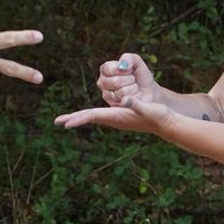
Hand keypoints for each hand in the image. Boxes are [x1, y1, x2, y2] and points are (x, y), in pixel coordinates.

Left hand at [55, 91, 172, 134]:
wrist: (167, 124)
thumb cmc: (157, 115)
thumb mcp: (147, 108)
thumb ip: (136, 104)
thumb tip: (125, 100)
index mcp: (116, 116)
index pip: (93, 116)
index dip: (78, 118)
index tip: (64, 124)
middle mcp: (114, 119)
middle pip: (89, 117)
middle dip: (74, 118)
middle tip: (57, 122)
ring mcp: (117, 119)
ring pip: (94, 117)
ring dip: (80, 117)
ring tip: (67, 120)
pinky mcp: (121, 117)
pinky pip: (102, 116)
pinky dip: (91, 115)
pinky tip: (88, 115)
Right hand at [97, 51, 158, 108]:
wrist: (149, 91)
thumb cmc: (140, 76)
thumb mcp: (137, 62)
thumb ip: (128, 58)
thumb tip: (122, 66)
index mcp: (105, 69)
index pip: (108, 68)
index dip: (122, 69)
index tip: (130, 70)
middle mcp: (102, 82)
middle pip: (114, 81)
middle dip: (128, 80)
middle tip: (132, 80)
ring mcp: (106, 95)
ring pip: (119, 92)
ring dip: (131, 88)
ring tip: (133, 87)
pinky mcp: (112, 105)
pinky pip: (123, 100)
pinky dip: (132, 97)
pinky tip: (133, 96)